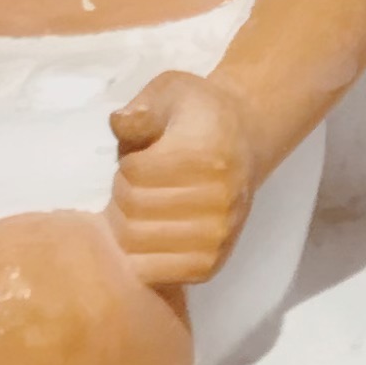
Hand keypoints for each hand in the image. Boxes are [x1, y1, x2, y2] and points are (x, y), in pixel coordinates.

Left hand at [106, 70, 257, 292]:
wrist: (243, 140)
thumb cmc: (198, 115)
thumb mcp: (172, 91)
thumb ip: (146, 106)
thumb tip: (123, 124)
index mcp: (206, 158)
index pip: (135, 174)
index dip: (126, 165)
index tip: (139, 157)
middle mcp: (219, 201)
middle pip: (133, 211)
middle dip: (122, 196)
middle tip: (136, 186)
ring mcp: (218, 236)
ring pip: (138, 244)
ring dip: (127, 226)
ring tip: (142, 208)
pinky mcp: (212, 263)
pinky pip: (158, 273)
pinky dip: (141, 257)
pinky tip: (149, 234)